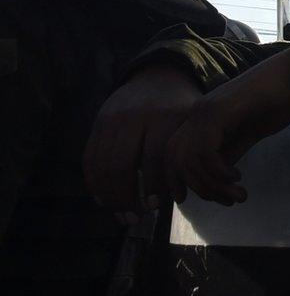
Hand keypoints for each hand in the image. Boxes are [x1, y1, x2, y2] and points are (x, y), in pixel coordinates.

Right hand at [85, 64, 203, 215]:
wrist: (158, 76)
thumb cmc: (182, 108)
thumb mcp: (192, 122)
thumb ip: (188, 152)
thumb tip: (184, 194)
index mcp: (164, 115)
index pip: (154, 156)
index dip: (155, 184)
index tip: (158, 206)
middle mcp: (134, 117)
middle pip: (123, 164)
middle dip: (127, 196)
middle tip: (136, 219)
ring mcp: (112, 119)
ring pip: (103, 164)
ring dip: (109, 196)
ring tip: (122, 216)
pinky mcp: (98, 124)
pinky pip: (90, 158)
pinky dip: (94, 184)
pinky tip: (104, 202)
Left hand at [163, 51, 289, 205]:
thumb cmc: (280, 98)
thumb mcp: (251, 131)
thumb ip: (232, 150)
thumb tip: (217, 174)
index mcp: (203, 116)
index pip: (174, 152)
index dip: (176, 178)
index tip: (188, 198)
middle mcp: (197, 113)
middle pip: (175, 160)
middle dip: (196, 186)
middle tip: (223, 200)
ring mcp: (206, 111)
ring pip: (189, 160)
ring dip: (211, 184)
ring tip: (237, 193)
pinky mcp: (218, 113)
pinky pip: (204, 152)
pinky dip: (217, 172)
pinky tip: (236, 177)